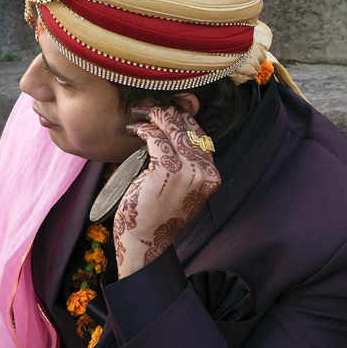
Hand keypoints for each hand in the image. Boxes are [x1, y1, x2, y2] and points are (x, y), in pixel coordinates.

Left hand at [114, 106, 221, 277]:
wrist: (147, 240)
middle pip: (189, 128)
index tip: (169, 111)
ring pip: (173, 129)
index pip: (202, 136)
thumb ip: (188, 165)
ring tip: (140, 113)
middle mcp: (204, 171)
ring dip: (154, 115)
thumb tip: (178, 133)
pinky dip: (144, 128)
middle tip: (150, 107)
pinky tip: (135, 128)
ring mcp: (188, 170)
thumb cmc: (159, 214)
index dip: (185, 119)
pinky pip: (156, 137)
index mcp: (211, 176)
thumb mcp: (183, 189)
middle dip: (169, 112)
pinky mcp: (167, 169)